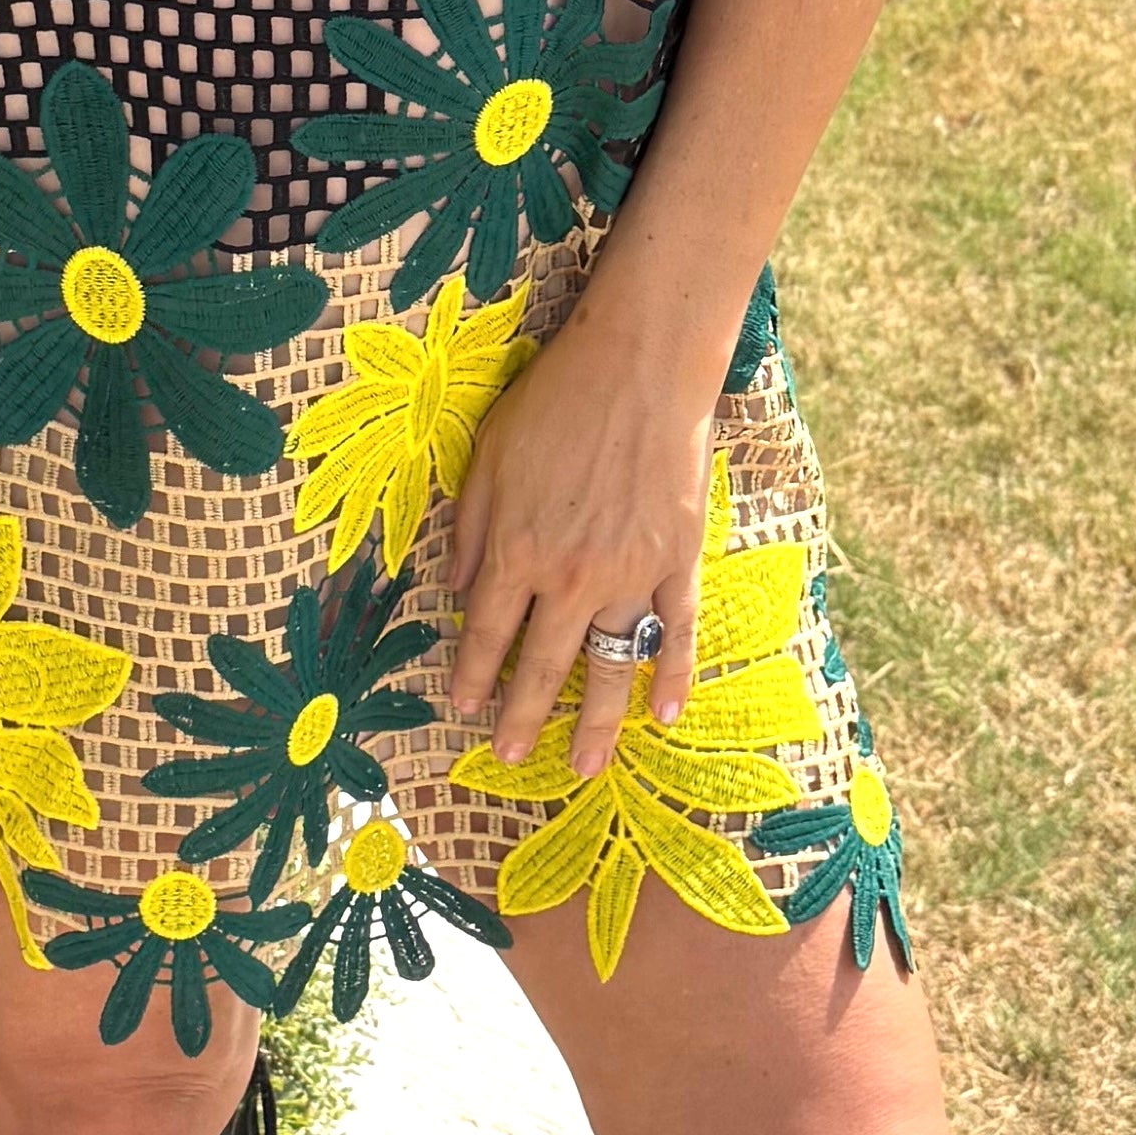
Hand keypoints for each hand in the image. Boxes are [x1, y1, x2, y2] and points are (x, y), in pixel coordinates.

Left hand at [444, 283, 729, 774]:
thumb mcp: (487, 458)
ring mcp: (631, 575)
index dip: (471, 674)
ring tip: (583, 767)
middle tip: (508, 756)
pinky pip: (676, 631)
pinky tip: (665, 713)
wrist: (639, 367)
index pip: (486, 633)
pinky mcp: (679, 561)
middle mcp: (571, 578)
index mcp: (516, 553)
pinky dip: (673, 674)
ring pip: (611, 664)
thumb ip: (470, 531)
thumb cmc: (555, 402)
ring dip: (597, 722)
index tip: (462, 708)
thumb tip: (456, 593)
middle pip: (543, 664)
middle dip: (522, 717)